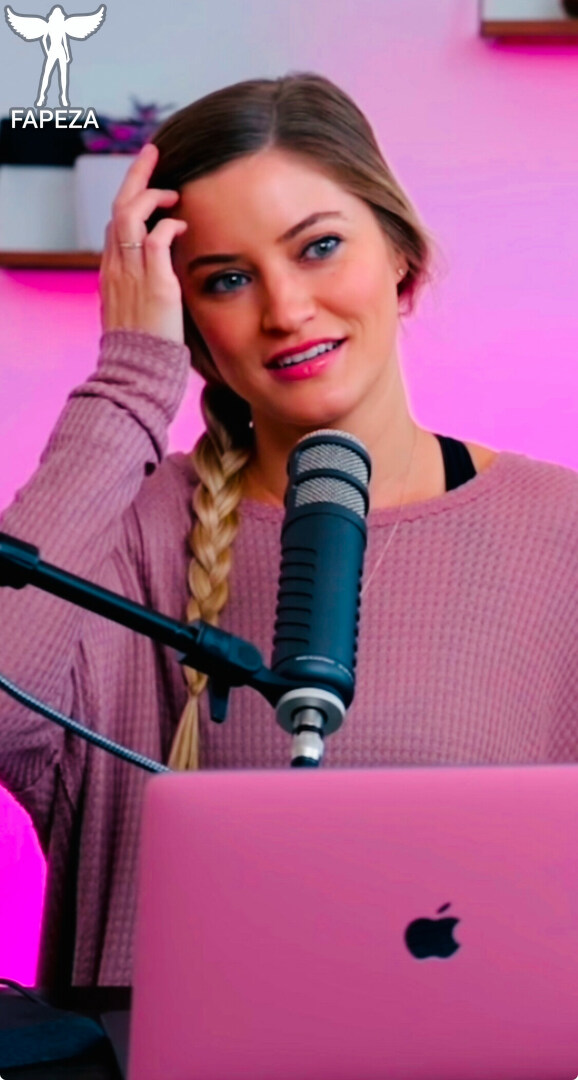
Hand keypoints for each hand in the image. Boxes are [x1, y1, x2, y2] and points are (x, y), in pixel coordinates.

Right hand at [99, 143, 188, 343]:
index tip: (147, 184)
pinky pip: (155, 239)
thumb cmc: (145, 349)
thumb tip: (170, 273)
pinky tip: (182, 224)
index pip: (116, 224)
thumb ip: (151, 288)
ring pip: (129, 214)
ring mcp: (132, 274)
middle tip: (152, 152)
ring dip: (152, 194)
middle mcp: (117, 268)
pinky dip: (168, 225)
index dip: (131, 199)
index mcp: (113, 273)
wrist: (136, 373)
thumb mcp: (141, 312)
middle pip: (119, 208)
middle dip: (136, 176)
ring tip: (172, 189)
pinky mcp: (153, 284)